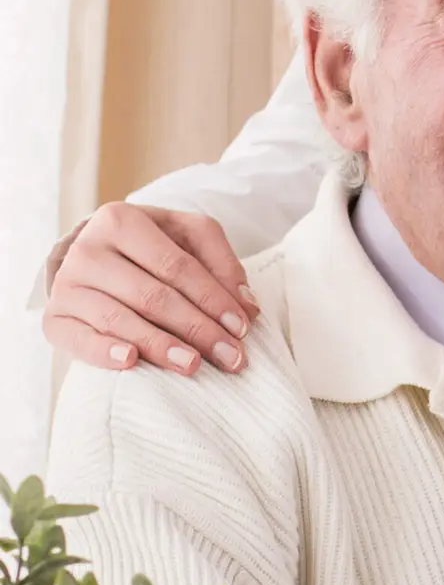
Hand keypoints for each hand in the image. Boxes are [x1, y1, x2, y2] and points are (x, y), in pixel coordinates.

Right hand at [42, 203, 256, 375]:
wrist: (94, 259)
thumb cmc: (150, 248)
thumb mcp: (186, 237)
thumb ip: (221, 262)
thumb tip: (247, 305)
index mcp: (120, 220)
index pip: (176, 265)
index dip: (213, 299)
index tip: (242, 329)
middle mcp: (88, 249)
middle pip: (152, 296)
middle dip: (197, 329)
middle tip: (231, 357)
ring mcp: (67, 284)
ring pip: (120, 319)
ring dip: (160, 345)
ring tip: (194, 365)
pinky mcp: (54, 318)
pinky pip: (79, 339)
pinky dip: (104, 352)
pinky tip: (130, 361)